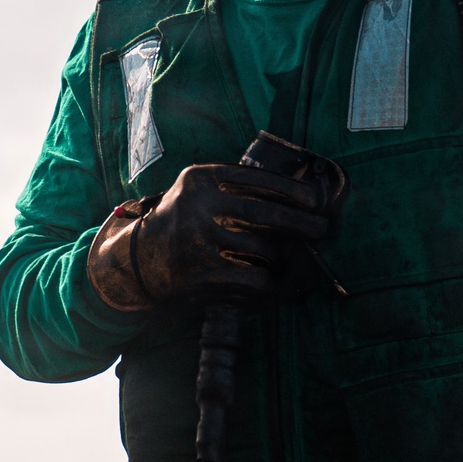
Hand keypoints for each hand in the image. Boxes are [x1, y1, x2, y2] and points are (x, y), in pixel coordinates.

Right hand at [88, 163, 329, 311]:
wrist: (140, 259)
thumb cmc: (183, 221)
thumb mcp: (199, 192)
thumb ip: (235, 187)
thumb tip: (296, 195)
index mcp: (201, 179)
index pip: (256, 179)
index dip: (291, 189)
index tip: (314, 199)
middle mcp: (198, 205)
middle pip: (264, 212)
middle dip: (300, 222)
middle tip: (322, 229)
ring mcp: (199, 239)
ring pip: (262, 248)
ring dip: (281, 257)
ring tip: (289, 260)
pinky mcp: (202, 272)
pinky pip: (253, 277)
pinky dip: (270, 282)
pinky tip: (274, 283)